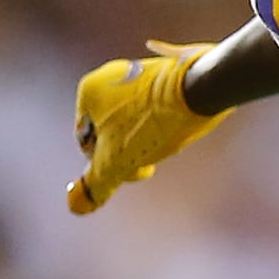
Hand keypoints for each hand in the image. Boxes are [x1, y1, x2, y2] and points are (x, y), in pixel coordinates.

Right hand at [67, 40, 228, 213]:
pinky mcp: (167, 75)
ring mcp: (140, 72)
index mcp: (90, 90)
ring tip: (166, 145)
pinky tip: (178, 131)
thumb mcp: (116, 161)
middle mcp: (112, 76)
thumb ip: (96, 183)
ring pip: (135, 121)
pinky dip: (163, 124)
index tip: (128, 169)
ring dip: (147, 140)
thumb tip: (77, 205)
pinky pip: (157, 108)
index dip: (103, 164)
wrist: (201, 89)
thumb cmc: (151, 122)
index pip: (86, 142)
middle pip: (112, 131)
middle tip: (148, 165)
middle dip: (128, 152)